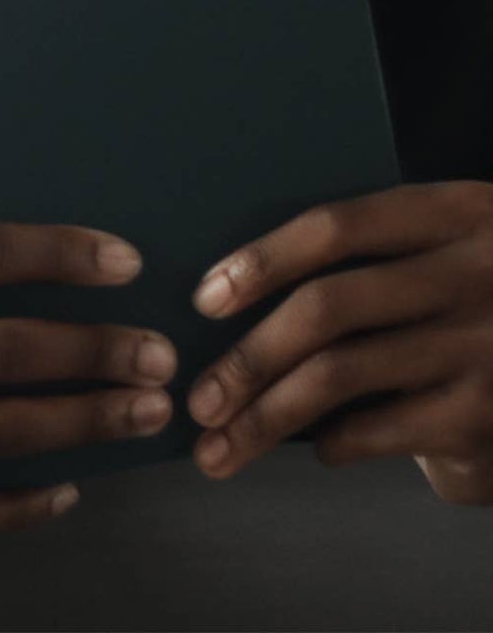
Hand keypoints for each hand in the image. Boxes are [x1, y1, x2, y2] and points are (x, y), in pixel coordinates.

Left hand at [186, 181, 492, 501]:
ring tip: (219, 445)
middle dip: (246, 359)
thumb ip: (376, 253)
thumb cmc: (486, 296)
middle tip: (196, 398)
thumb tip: (238, 291)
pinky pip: (383, 430)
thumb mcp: (453, 245)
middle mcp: (475, 276)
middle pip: (328, 309)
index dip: (261, 261)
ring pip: (342, 378)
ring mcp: (487, 349)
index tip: (202, 300)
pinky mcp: (490, 418)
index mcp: (455, 213)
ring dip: (266, 418)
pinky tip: (318, 447)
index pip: (337, 227)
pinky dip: (336, 442)